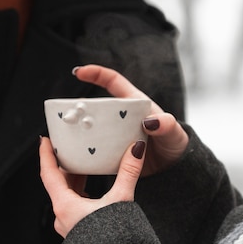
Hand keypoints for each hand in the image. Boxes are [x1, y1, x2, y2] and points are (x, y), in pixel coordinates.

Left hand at [40, 136, 144, 237]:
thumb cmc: (114, 242)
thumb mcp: (121, 201)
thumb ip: (128, 172)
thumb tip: (136, 149)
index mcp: (65, 207)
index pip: (48, 174)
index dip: (46, 155)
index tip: (45, 141)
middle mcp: (62, 217)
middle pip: (57, 184)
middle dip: (63, 165)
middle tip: (69, 148)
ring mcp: (69, 226)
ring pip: (65, 196)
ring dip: (73, 179)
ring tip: (83, 164)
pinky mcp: (78, 233)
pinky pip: (73, 207)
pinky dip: (79, 193)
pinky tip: (92, 189)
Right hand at [73, 64, 188, 174]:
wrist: (173, 170)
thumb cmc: (174, 144)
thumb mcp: (174, 133)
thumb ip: (166, 125)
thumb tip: (150, 122)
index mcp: (134, 102)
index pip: (112, 81)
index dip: (96, 74)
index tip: (79, 72)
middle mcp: (121, 116)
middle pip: (97, 105)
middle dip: (80, 106)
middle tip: (68, 112)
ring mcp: (115, 133)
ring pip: (93, 126)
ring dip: (80, 129)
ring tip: (67, 133)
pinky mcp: (112, 150)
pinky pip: (95, 147)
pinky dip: (86, 149)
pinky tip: (76, 154)